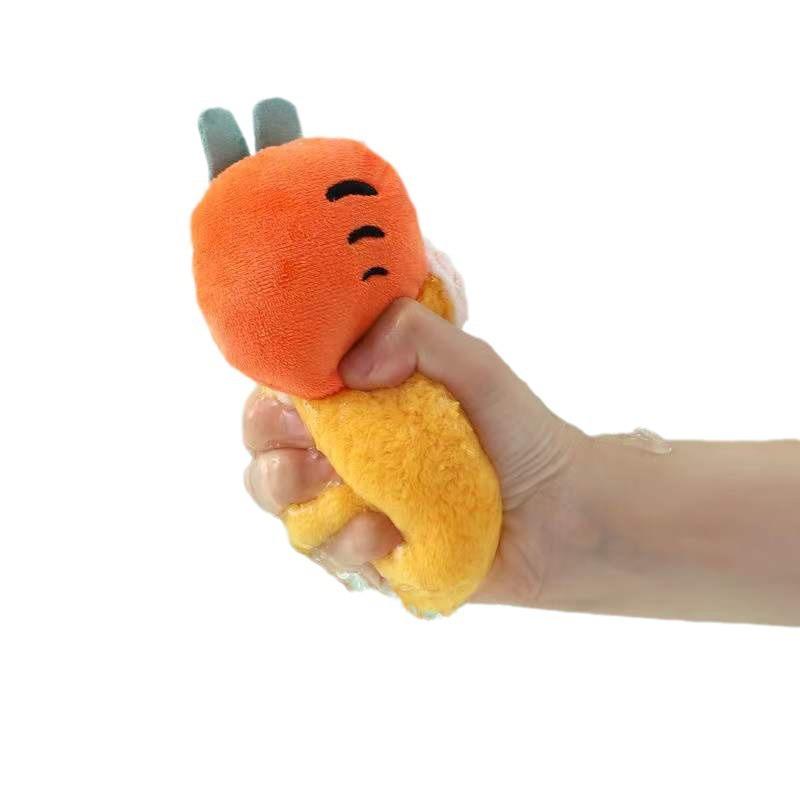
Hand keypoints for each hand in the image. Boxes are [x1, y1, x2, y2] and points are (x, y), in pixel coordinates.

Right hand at [243, 298, 583, 604]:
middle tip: (309, 464)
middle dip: (273, 467)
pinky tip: (386, 537)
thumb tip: (349, 368)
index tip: (290, 410)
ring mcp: (360, 512)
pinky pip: (333, 560)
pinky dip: (349, 547)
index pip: (283, 403)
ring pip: (292, 519)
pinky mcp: (377, 559)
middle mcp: (348, 459)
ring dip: (306, 511)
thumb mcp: (476, 365)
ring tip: (353, 502)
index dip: (269, 408)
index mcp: (359, 406)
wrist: (565, 513)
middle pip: (269, 465)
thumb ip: (418, 335)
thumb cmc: (519, 432)